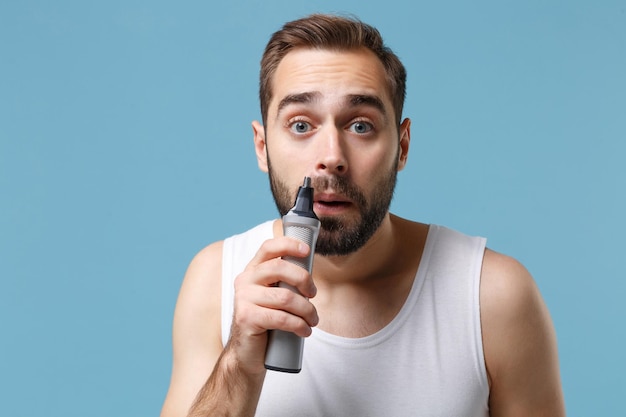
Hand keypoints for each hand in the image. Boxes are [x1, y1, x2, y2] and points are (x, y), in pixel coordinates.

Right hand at [226, 236, 318, 373]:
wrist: (247, 353)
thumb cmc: (268, 322)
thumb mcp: (276, 296)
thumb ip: (286, 281)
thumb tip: (310, 269)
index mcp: (253, 270)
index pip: (269, 247)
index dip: (289, 245)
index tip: (307, 251)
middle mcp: (245, 280)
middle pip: (279, 268)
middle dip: (304, 280)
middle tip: (313, 294)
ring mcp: (243, 299)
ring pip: (285, 297)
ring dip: (307, 310)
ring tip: (313, 320)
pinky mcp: (246, 318)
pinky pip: (281, 318)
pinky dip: (299, 325)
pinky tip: (304, 331)